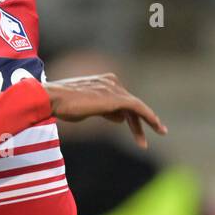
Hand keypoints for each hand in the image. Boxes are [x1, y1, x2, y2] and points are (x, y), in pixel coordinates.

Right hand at [44, 73, 167, 147]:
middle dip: (142, 120)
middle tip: (159, 131)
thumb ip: (106, 111)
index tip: (138, 129)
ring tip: (160, 132)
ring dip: (148, 121)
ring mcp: (114, 88)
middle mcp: (111, 82)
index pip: (122, 100)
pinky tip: (156, 126)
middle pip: (131, 103)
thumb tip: (121, 118)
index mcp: (104, 82)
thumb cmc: (63, 105)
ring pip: (137, 106)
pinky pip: (138, 107)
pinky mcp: (116, 98)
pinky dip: (149, 116)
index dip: (131, 116)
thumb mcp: (88, 109)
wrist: (54, 99)